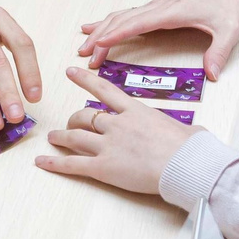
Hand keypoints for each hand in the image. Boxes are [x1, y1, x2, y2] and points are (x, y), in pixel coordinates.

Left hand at [35, 71, 198, 197]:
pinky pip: (74, 165)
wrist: (186, 165)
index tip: (71, 71)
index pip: (104, 90)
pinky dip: (55, 163)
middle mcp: (118, 124)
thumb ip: (186, 129)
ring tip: (53, 138)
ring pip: (75, 137)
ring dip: (62, 137)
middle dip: (74, 119)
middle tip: (68, 123)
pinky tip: (42, 162)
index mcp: (136, 111)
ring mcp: (108, 145)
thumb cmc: (191, 148)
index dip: (84, 80)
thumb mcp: (189, 130)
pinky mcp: (104, 167)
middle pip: (85, 116)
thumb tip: (195, 133)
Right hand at [78, 0, 238, 77]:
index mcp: (172, 12)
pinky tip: (99, 26)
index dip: (117, 34)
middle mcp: (160, 7)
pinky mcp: (158, 9)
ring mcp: (157, 6)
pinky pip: (129, 14)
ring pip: (122, 16)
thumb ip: (218, 52)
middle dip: (101, 36)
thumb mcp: (228, 32)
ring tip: (84, 43)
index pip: (138, 23)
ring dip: (102, 29)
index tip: (99, 44)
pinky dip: (111, 21)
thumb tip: (212, 73)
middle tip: (85, 54)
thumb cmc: (229, 8)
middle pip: (122, 20)